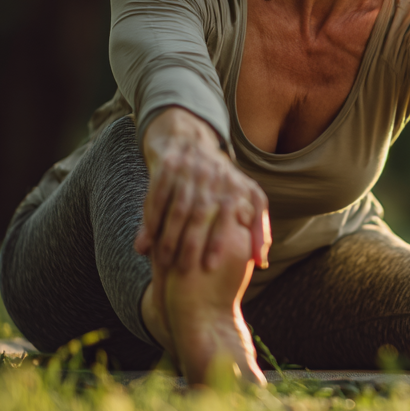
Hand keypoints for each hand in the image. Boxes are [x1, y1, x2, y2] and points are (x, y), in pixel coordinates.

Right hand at [134, 107, 270, 273]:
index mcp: (233, 184)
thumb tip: (262, 262)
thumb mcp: (247, 195)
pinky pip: (157, 196)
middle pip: (201, 214)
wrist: (191, 140)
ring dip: (169, 235)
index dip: (219, 241)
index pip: (227, 216)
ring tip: (163, 261)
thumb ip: (258, 226)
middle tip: (183, 270)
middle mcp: (213, 176)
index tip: (210, 266)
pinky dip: (151, 219)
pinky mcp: (167, 165)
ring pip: (177, 207)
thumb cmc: (223, 179)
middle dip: (191, 243)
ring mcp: (189, 169)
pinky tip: (147, 241)